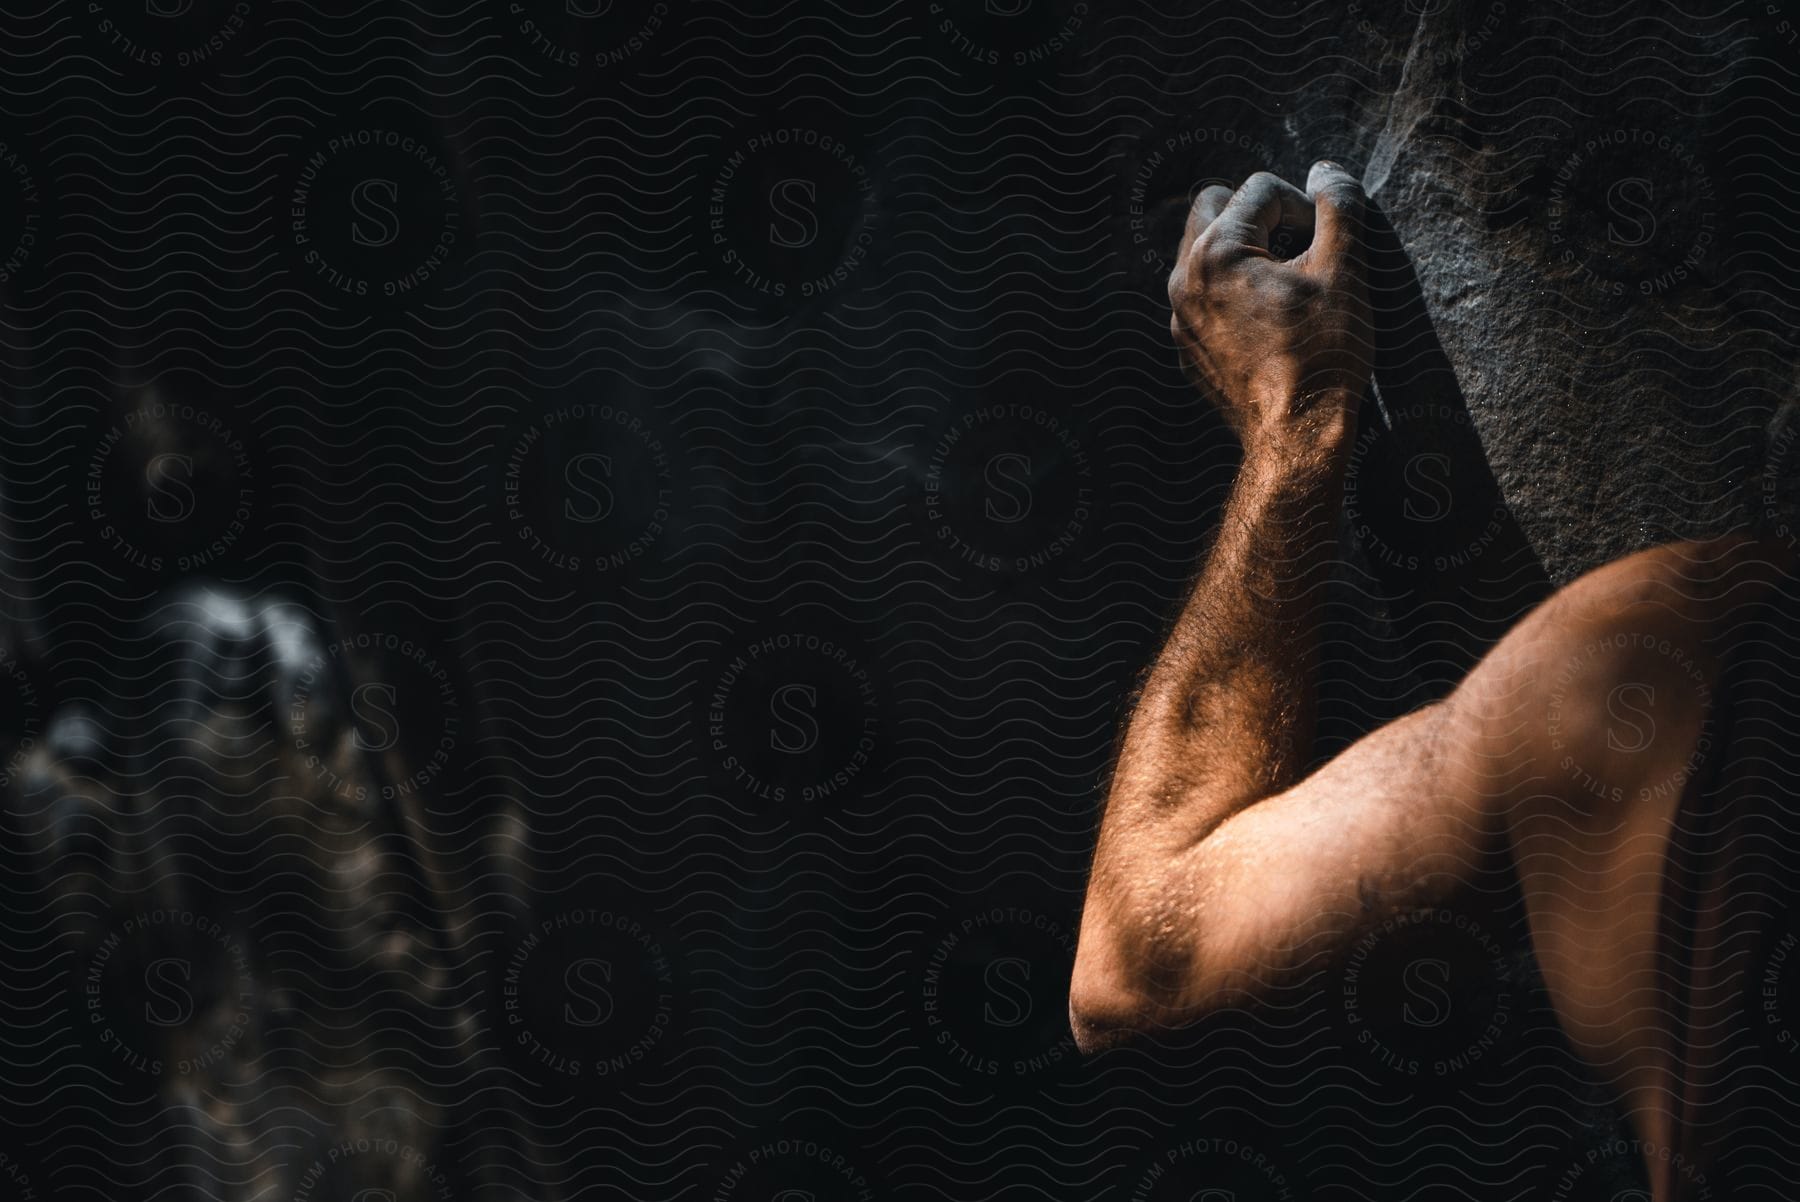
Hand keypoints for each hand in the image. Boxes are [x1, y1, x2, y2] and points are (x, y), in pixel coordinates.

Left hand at [1168, 161, 1372, 444]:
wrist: (1295, 436)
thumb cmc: (1322, 353)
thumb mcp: (1345, 271)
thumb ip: (1339, 208)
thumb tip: (1327, 172)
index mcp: (1216, 251)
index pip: (1260, 188)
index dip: (1304, 206)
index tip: (1326, 244)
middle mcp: (1184, 278)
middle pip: (1213, 206)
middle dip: (1258, 213)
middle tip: (1297, 247)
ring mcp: (1180, 315)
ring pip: (1202, 251)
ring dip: (1242, 248)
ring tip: (1285, 281)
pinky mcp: (1187, 344)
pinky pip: (1202, 294)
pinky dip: (1231, 289)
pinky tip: (1268, 318)